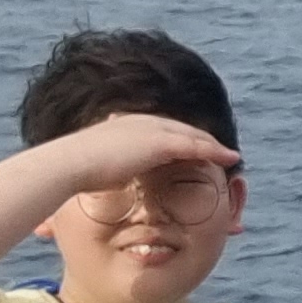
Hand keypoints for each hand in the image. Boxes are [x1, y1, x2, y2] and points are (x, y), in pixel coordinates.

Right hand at [51, 111, 242, 193]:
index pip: (165, 132)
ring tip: (231, 158)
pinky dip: (215, 151)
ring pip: (194, 137)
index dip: (183, 144)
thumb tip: (103, 180)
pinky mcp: (161, 141)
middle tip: (223, 157)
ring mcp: (152, 129)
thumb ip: (107, 168)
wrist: (70, 164)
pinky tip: (230, 158)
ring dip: (215, 148)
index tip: (196, 156)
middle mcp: (144, 122)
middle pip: (184, 132)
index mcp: (129, 126)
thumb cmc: (76, 172)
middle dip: (204, 144)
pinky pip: (196, 145)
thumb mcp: (95, 167)